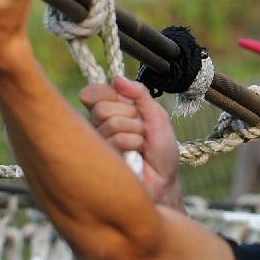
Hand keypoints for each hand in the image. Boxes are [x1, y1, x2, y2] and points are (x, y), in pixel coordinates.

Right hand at [81, 76, 180, 205]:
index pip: (93, 93)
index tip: (126, 103)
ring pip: (111, 122)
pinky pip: (116, 139)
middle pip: (103, 107)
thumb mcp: (156, 115)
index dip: (108, 94)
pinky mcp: (100, 161)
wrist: (165, 181)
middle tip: (141, 131)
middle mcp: (98, 128)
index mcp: (109, 113)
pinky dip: (135, 143)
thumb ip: (139, 94)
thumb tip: (117, 78)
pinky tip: (136, 155)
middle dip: (132, 116)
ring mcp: (97, 145)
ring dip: (136, 132)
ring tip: (141, 145)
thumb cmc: (160, 151)